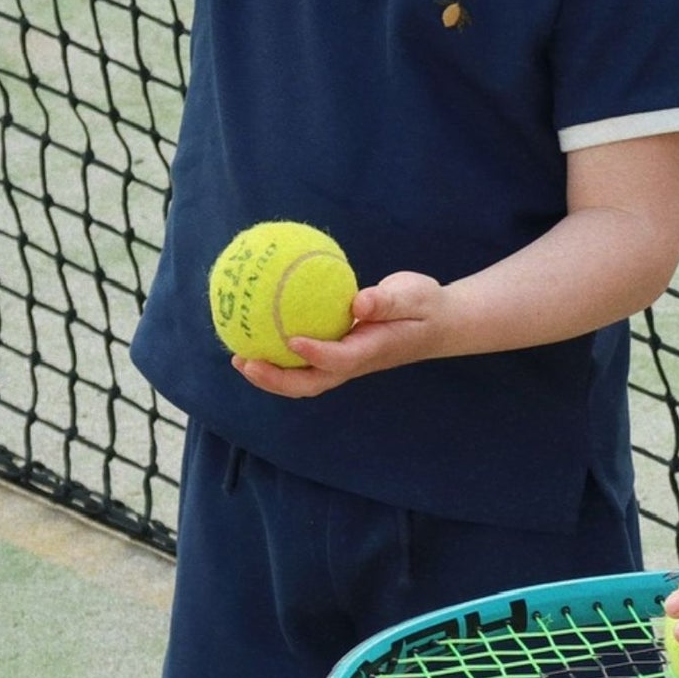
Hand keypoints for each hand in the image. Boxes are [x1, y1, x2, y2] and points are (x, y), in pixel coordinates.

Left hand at [232, 272, 450, 397]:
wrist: (438, 324)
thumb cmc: (426, 305)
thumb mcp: (415, 294)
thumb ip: (387, 300)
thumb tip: (358, 303)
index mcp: (374, 350)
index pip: (341, 359)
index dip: (316, 354)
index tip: (292, 340)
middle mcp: (355, 362)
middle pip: (312, 383)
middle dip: (276, 379)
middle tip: (245, 361)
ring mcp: (346, 362)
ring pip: (304, 379)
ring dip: (271, 375)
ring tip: (239, 357)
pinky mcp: (338, 354)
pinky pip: (304, 362)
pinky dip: (277, 357)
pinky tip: (256, 336)